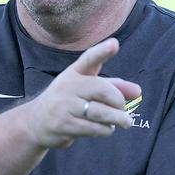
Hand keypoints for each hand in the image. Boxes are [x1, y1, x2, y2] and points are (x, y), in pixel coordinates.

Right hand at [23, 38, 140, 148]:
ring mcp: (64, 106)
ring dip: (117, 119)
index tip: (114, 44)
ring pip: (101, 113)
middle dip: (119, 102)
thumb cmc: (68, 101)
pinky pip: (93, 128)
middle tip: (124, 110)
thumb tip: (138, 92)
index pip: (89, 59)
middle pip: (103, 90)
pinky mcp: (63, 125)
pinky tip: (106, 129)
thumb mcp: (88, 89)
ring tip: (123, 122)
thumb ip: (114, 87)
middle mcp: (68, 86)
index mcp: (74, 73)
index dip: (102, 51)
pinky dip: (106, 130)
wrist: (36, 122)